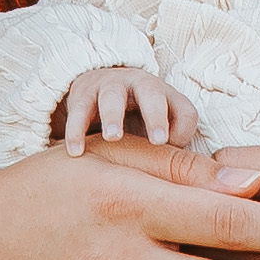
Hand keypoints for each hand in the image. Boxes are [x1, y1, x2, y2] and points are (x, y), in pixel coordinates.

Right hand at [56, 65, 204, 154]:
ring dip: (114, 116)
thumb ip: (169, 149)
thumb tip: (172, 173)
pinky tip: (76, 151)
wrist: (98, 89)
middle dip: (155, 115)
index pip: (183, 110)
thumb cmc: (137, 119)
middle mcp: (140, 85)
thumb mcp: (157, 130)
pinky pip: (80, 111)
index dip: (182, 128)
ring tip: (112, 137)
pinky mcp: (84, 94)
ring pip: (112, 97)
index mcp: (165, 96)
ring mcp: (111, 87)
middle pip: (151, 93)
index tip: (174, 148)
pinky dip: (77, 130)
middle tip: (158, 141)